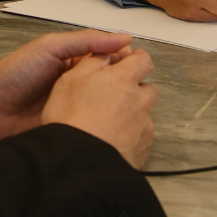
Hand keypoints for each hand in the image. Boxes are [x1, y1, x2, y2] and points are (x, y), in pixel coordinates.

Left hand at [0, 30, 133, 143]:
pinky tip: (118, 128)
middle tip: (141, 89)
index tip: (142, 64)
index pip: (109, 59)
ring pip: (104, 107)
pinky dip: (104, 126)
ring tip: (137, 109)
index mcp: (75, 63)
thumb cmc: (15, 73)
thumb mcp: (50, 47)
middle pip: (110, 84)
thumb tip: (123, 38)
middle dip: (126, 86)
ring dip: (118, 108)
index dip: (126, 61)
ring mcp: (74, 107)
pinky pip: (91, 126)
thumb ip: (85, 41)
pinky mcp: (70, 127)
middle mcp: (78, 85)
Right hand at [39, 47, 157, 167]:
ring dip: (133, 112)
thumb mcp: (69, 80)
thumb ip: (92, 63)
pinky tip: (112, 139)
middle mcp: (140, 101)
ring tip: (109, 122)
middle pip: (147, 88)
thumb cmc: (71, 118)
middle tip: (112, 95)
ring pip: (145, 113)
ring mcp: (144, 127)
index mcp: (123, 79)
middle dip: (134, 88)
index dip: (136, 58)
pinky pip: (142, 136)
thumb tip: (105, 56)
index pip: (143, 60)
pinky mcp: (143, 149)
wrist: (79, 161)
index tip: (126, 61)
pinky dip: (131, 134)